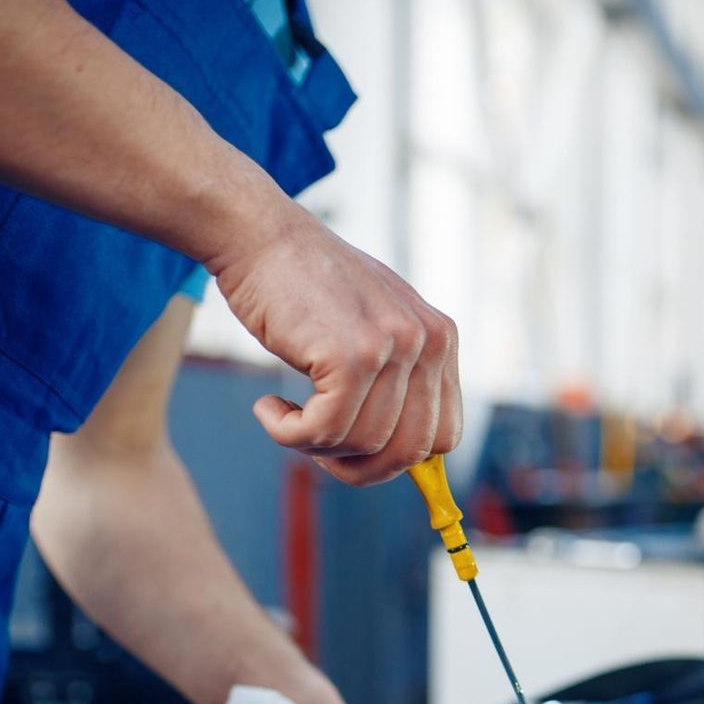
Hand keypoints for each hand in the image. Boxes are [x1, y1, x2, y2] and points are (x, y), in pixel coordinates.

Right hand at [209, 200, 462, 487]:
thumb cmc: (305, 287)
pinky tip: (268, 409)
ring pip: (364, 445)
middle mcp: (427, 340)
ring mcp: (392, 347)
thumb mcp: (371, 326)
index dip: (397, 459)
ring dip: (315, 446)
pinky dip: (289, 434)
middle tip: (316, 448)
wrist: (259, 235)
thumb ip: (397, 380)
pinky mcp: (350, 356)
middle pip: (410, 452)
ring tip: (286, 416)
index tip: (355, 452)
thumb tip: (405, 461)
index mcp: (440, 337)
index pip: (444, 436)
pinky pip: (325, 432)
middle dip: (360, 467)